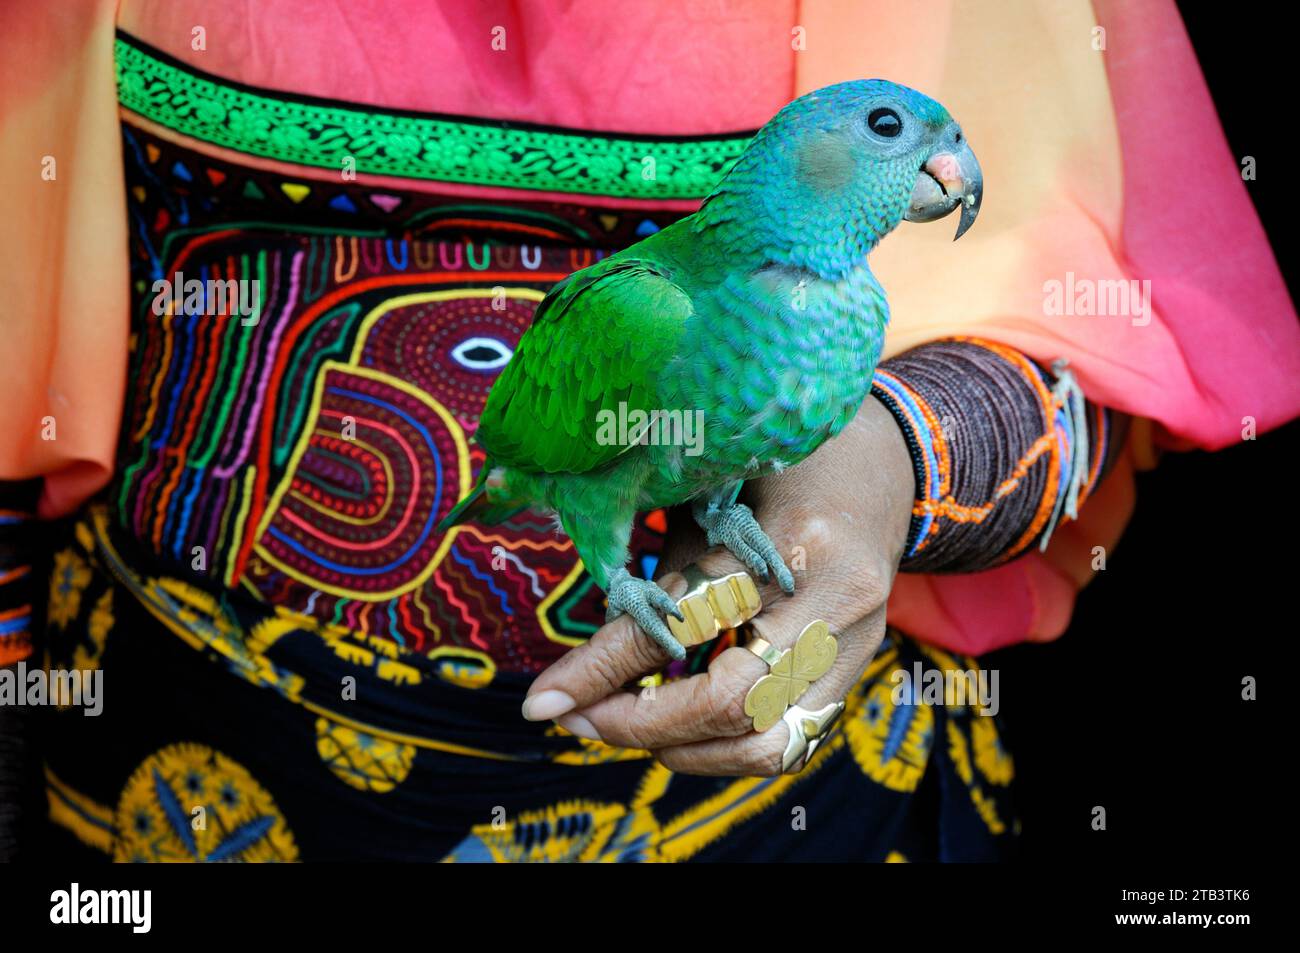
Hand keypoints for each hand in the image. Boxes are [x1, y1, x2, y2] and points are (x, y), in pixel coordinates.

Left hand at [521, 396, 915, 775]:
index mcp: (797, 541)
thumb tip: (588, 660)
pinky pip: (789, 744)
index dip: (605, 667)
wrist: (886, 466)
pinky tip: (674, 733)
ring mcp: (858, 646)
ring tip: (618, 728)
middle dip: (640, 723)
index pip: (686, 623)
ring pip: (766, 742)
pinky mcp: (856, 673)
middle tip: (576, 718)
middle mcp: (838, 604)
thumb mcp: (715, 495)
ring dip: (681, 750)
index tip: (544, 699)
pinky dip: (722, 752)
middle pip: (732, 699)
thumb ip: (663, 574)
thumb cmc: (783, 468)